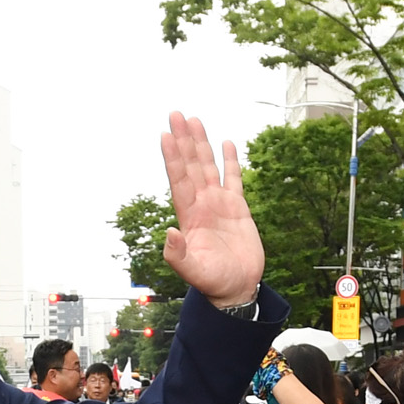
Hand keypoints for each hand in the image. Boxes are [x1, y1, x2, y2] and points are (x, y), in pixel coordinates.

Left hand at [157, 114, 264, 306]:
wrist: (236, 289)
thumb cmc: (213, 282)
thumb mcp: (193, 272)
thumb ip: (178, 255)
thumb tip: (170, 233)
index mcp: (189, 216)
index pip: (178, 180)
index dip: (172, 158)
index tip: (165, 135)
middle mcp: (201, 204)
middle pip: (191, 165)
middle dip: (184, 140)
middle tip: (176, 114)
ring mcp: (219, 204)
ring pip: (208, 166)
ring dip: (201, 143)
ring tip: (195, 120)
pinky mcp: (238, 208)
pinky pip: (233, 179)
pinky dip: (230, 161)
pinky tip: (226, 143)